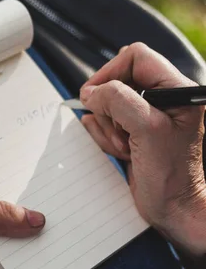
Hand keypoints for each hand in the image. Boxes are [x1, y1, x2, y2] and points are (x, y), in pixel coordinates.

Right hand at [80, 42, 205, 256]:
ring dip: (107, 127)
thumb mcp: (147, 130)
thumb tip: (92, 92)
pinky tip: (122, 153)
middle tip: (121, 131)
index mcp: (177, 90)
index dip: (111, 72)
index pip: (135, 57)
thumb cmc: (172, 176)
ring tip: (126, 147)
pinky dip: (105, 137)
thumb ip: (119, 101)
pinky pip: (103, 123)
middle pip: (116, 81)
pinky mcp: (132, 132)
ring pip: (107, 104)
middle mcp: (162, 99)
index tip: (97, 96)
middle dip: (109, 108)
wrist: (174, 210)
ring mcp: (146, 117)